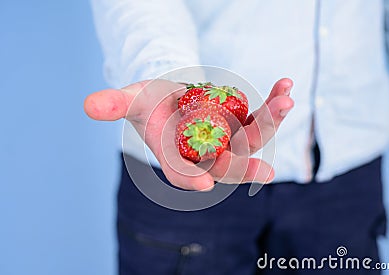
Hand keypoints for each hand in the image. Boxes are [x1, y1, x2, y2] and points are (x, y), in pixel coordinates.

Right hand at [84, 78, 293, 190]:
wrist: (172, 96)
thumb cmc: (150, 103)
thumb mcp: (132, 100)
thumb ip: (114, 104)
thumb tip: (87, 105)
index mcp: (178, 157)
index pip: (183, 174)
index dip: (189, 178)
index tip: (202, 182)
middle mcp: (206, 155)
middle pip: (228, 166)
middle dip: (246, 165)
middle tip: (265, 172)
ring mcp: (228, 141)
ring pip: (252, 140)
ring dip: (271, 122)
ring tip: (286, 101)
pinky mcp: (242, 124)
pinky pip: (261, 116)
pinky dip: (274, 103)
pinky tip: (286, 86)